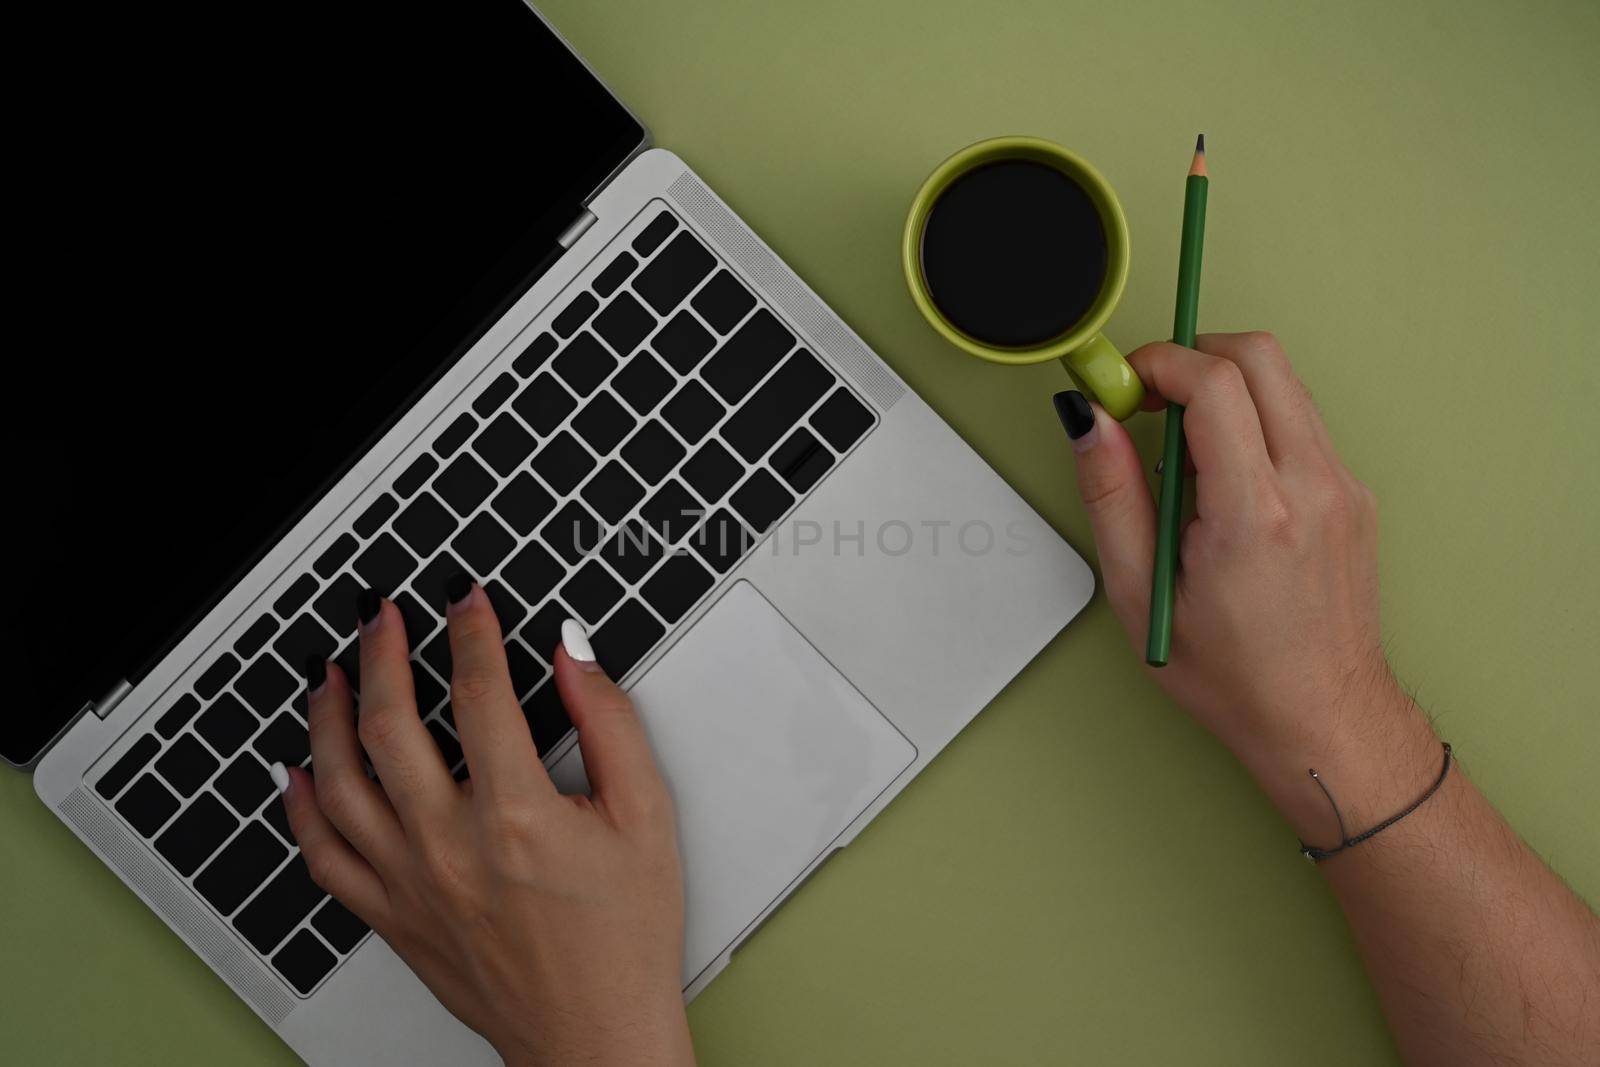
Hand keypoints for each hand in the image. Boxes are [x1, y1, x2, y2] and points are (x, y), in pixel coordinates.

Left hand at [278, 583, 694, 1066]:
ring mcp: (411, 884)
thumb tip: (574, 656)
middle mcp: (450, 847)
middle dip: (381, 653)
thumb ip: (612, 725)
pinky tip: (302, 772)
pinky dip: (302, 808)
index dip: (471, 631)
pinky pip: (324, 856)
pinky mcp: (392, 918)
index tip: (467, 601)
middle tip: (382, 615)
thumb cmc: (624, 939)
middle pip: (390, 725)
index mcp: (517, 816)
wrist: (594, 1036)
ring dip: (327, 716)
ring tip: (333, 673)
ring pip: (340, 783)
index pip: (479, 693)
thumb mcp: (646, 818)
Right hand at [1059, 332, 1438, 841]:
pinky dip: (1253, 422)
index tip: (1124, 384)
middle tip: (1150, 398)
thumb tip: (1088, 421)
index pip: (1214, 384)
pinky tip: (1222, 480)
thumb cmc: (1235, 674)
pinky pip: (1300, 420)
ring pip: (1283, 382)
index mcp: (1255, 515)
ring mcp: (1344, 486)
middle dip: (1192, 356)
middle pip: (1258, 355)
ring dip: (1223, 390)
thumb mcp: (1140, 590)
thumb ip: (1112, 493)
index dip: (1157, 363)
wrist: (1322, 716)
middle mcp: (1312, 487)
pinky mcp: (1354, 492)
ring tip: (1182, 453)